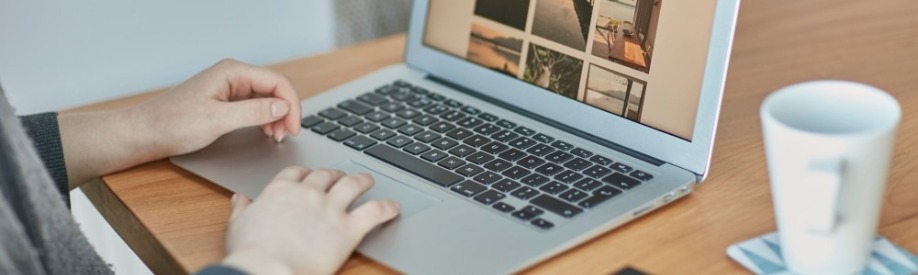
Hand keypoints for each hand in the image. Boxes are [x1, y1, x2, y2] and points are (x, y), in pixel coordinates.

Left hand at [59, 59, 301, 186]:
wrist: (145, 133)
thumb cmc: (172, 124)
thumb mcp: (217, 120)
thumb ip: (252, 112)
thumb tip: (282, 107)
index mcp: (232, 72)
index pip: (277, 82)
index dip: (291, 104)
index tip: (293, 128)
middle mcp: (233, 76)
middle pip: (275, 89)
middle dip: (286, 112)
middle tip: (285, 136)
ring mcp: (229, 89)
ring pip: (268, 99)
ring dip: (277, 117)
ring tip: (275, 137)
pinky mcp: (226, 102)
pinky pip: (256, 107)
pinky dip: (265, 120)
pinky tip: (264, 133)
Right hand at [221, 167, 400, 274]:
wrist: (266, 270)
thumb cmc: (250, 253)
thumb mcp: (237, 226)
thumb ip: (242, 210)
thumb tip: (239, 199)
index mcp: (280, 191)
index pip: (297, 173)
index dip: (306, 174)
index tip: (310, 176)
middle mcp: (307, 194)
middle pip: (326, 176)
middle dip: (335, 175)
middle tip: (341, 177)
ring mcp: (329, 209)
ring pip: (352, 185)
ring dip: (363, 181)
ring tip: (368, 181)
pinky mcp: (347, 228)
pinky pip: (374, 211)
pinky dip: (387, 208)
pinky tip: (393, 208)